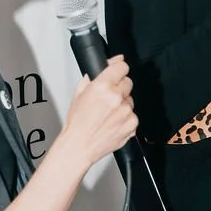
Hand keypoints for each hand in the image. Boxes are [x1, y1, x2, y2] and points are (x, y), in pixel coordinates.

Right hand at [59, 57, 137, 175]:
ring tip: (108, 114)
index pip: (122, 66)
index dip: (118, 69)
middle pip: (128, 82)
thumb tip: (108, 64)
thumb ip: (93, 76)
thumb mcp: (79, 93)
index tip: (117, 72)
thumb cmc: (77, 123)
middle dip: (119, 87)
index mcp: (102, 86)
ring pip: (130, 99)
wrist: (80, 146)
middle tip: (108, 98)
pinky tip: (113, 122)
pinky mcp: (132, 124)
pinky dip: (125, 118)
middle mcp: (116, 97)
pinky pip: (133, 115)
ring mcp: (126, 111)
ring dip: (122, 104)